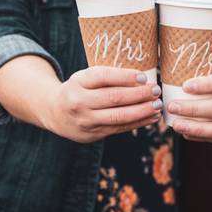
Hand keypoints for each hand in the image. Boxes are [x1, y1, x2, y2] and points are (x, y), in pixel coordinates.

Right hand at [42, 67, 162, 142]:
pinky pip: (118, 128)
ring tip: (157, 106)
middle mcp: (79, 102)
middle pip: (113, 98)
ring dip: (142, 111)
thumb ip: (107, 77)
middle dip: (139, 95)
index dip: (125, 77)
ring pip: (118, 116)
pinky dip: (137, 123)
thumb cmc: (78, 89)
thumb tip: (142, 79)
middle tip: (156, 91)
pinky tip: (151, 117)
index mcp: (78, 82)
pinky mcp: (92, 134)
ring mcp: (85, 120)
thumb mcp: (85, 77)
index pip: (104, 76)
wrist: (54, 112)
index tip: (144, 77)